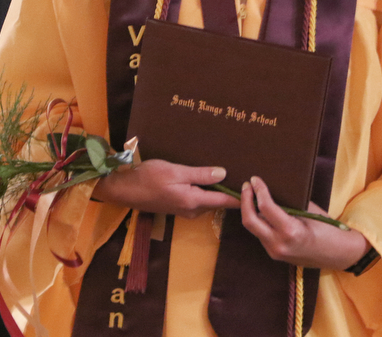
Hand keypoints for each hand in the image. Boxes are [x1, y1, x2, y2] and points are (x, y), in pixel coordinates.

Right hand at [93, 159, 239, 218]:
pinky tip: (209, 179)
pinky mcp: (178, 205)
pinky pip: (198, 199)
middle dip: (231, 192)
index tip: (255, 190)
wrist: (125, 189)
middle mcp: (192, 209)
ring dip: (218, 190)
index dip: (239, 195)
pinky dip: (207, 190)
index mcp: (193, 201)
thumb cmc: (150, 177)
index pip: (223, 200)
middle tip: (247, 178)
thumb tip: (224, 173)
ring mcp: (184, 209)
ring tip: (232, 176)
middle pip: (217, 201)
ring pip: (208, 200)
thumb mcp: (176, 171)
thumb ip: (200, 174)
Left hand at [240, 176, 369, 269]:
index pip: (265, 208)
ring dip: (249, 210)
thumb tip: (272, 187)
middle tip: (247, 186)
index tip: (255, 179)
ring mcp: (275, 252)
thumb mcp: (310, 211)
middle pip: (250, 221)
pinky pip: (260, 234)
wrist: (338, 255)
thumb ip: (289, 202)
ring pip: (253, 228)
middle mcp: (279, 245)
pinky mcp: (275, 254)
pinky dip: (258, 220)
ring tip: (250, 194)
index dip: (258, 190)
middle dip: (244, 201)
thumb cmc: (327, 228)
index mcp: (290, 232)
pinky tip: (259, 209)